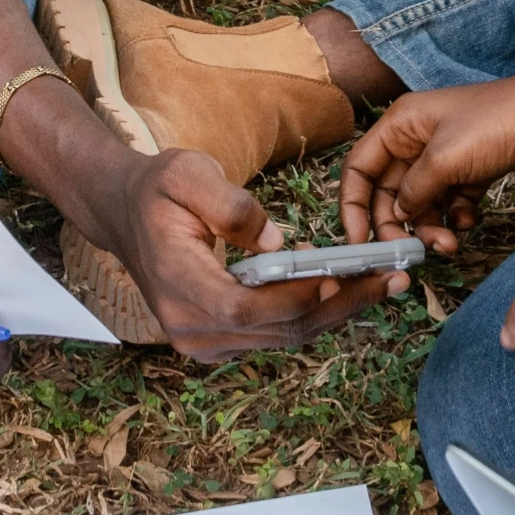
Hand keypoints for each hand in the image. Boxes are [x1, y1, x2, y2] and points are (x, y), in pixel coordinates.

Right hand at [104, 148, 405, 361]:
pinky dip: (312, 312)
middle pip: (275, 330)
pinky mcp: (217, 340)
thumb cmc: (157, 188)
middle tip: (391, 277)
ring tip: (383, 280)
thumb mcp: (187, 173)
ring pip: (282, 336)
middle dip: (338, 304)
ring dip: (334, 310)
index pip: (245, 308)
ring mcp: (203, 341)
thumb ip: (230, 205)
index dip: (295, 297)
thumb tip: (276, 240)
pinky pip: (274, 334)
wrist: (123, 212)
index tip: (341, 275)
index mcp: (178, 285)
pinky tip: (346, 286)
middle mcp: (189, 327)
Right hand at [339, 73, 514, 252]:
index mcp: (400, 124)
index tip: (360, 241)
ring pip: (421, 202)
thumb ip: (412, 191)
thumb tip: (398, 215)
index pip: (359, 168)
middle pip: (389, 192)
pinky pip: (450, 203)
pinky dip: (456, 218)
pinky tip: (470, 222)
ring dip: (430, 228)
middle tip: (411, 253)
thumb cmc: (496, 124)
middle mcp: (416, 139)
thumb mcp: (445, 160)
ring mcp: (445, 155)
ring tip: (450, 245)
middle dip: (398, 224)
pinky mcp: (471, 170)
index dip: (353, 206)